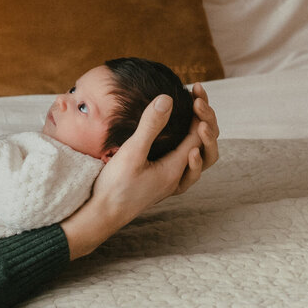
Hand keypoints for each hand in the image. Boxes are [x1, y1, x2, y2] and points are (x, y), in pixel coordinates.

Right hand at [59, 87, 218, 260]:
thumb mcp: (131, 152)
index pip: (198, 136)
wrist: (101, 215)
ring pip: (197, 158)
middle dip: (206, 121)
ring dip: (200, 136)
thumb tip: (167, 99)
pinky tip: (176, 139)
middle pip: (205, 147)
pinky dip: (189, 147)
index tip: (196, 92)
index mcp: (175, 168)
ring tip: (196, 116)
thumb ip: (150, 126)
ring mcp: (169, 182)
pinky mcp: (159, 184)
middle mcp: (178, 177)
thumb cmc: (115, 186)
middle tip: (198, 99)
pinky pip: (184, 165)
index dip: (201, 112)